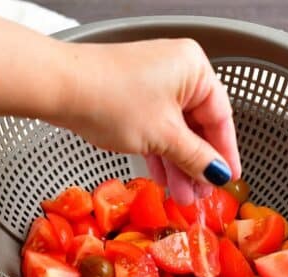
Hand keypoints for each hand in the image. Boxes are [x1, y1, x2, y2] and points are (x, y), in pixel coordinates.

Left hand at [52, 39, 240, 203]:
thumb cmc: (113, 100)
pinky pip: (156, 129)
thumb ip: (196, 157)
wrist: (59, 87)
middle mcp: (177, 71)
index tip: (228, 179)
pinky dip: (160, 154)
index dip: (225, 153)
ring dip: (178, 165)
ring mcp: (153, 84)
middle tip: (202, 195)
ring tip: (183, 197)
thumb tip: (218, 174)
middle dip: (198, 164)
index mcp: (194, 69)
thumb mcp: (163, 136)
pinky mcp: (132, 97)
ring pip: (175, 131)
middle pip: (198, 125)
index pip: (220, 117)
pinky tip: (164, 180)